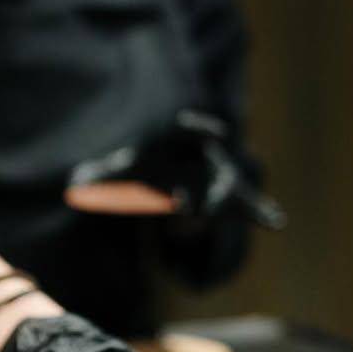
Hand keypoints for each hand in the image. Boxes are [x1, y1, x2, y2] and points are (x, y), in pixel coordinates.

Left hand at [68, 110, 284, 229]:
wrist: (167, 165)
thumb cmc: (142, 164)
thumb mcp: (120, 170)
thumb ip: (98, 176)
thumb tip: (74, 185)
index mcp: (179, 137)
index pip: (190, 129)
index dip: (200, 129)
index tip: (212, 130)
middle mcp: (203, 155)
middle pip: (211, 169)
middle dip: (211, 190)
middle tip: (191, 208)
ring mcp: (218, 177)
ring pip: (232, 190)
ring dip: (239, 206)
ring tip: (267, 220)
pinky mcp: (228, 198)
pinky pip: (248, 205)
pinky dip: (261, 212)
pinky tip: (278, 222)